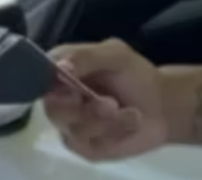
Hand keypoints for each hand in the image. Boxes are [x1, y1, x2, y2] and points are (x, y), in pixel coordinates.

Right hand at [43, 40, 169, 160]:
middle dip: (86, 110)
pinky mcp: (84, 147)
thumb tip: (60, 69)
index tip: (77, 86)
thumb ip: (86, 56)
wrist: (163, 106)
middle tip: (112, 104)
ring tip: (129, 113)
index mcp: (58, 70)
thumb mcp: (115, 55)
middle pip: (53, 109)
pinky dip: (114, 136)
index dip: (54, 84)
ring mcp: (70, 125)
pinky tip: (128, 126)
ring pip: (73, 130)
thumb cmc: (136, 76)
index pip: (37, 76)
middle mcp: (58, 98)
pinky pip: (88, 147)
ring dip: (107, 123)